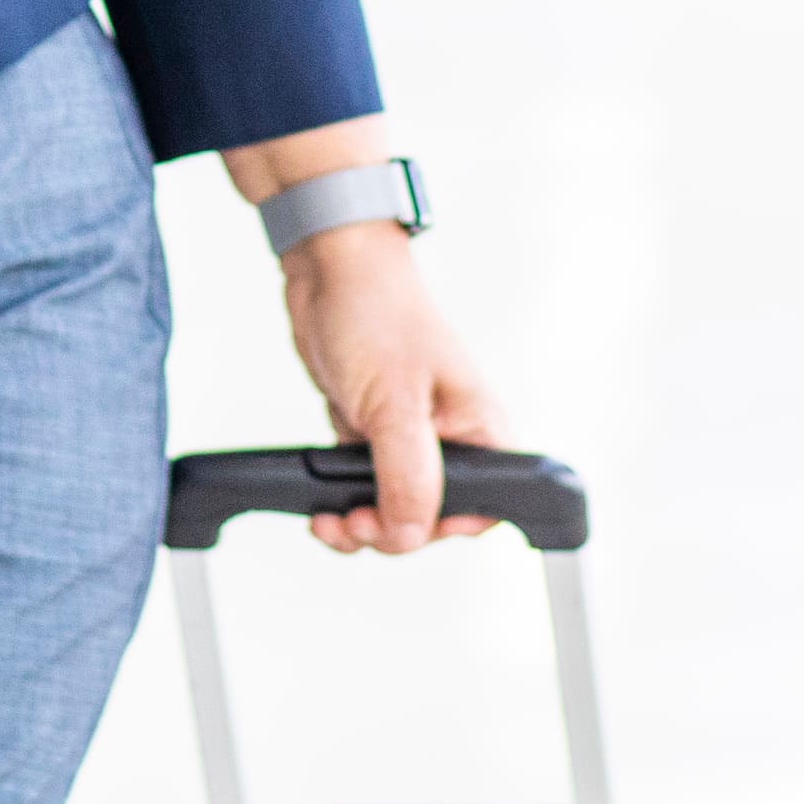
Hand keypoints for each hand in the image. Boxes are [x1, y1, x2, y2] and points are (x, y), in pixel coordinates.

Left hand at [278, 224, 507, 555]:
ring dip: (359, 525)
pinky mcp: (371, 434)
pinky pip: (363, 489)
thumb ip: (408, 477)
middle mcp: (451, 439)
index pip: (483, 511)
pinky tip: (320, 507)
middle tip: (352, 523)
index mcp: (480, 430)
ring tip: (329, 522)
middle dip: (388, 531)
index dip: (442, 532)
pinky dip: (342, 504)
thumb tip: (412, 535)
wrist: (329, 268)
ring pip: (393, 509)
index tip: (401, 529)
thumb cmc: (377, 313)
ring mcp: (409, 439)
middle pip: (430, 519)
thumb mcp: (395, 403)